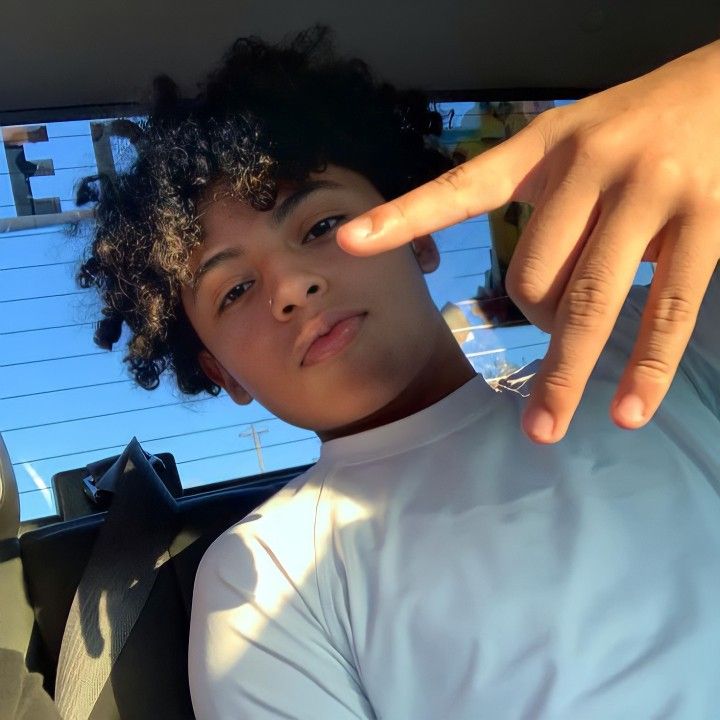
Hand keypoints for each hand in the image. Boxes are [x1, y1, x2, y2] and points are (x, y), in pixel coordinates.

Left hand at [337, 40, 719, 443]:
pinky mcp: (707, 222)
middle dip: (533, 321)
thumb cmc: (644, 124)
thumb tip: (537, 295)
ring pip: (587, 301)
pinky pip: (667, 311)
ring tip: (546, 427)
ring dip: (564, 373)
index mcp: (543, 146)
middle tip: (552, 329)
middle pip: (529, 274)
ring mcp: (648, 193)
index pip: (460, 188)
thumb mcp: (578, 142)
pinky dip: (644, 368)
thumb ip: (548, 207)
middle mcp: (588, 165)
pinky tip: (627, 410)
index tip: (348, 243)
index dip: (403, 218)